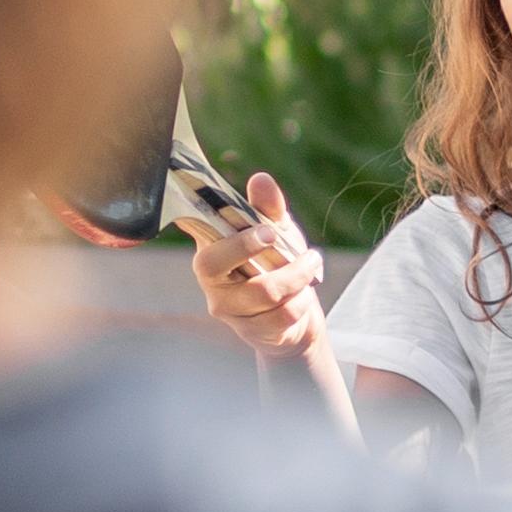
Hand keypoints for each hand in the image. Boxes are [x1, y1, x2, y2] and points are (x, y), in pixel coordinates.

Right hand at [193, 173, 329, 367]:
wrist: (293, 315)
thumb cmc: (276, 263)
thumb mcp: (276, 231)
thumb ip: (267, 207)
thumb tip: (260, 179)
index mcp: (209, 250)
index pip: (200, 243)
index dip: (229, 238)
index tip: (266, 230)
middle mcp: (211, 283)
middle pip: (217, 266)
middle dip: (251, 248)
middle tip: (284, 240)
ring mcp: (228, 310)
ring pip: (264, 291)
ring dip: (297, 275)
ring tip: (310, 263)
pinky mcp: (250, 332)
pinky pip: (282, 314)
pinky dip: (302, 299)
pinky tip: (305, 292)